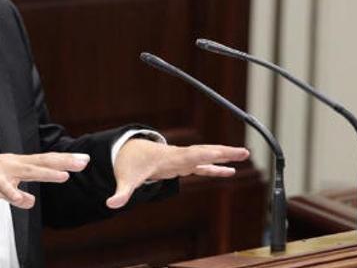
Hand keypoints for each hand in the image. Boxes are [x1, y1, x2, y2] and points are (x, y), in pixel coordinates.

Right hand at [0, 152, 89, 208]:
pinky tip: (25, 200)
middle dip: (64, 161)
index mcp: (22, 164)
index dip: (65, 160)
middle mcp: (17, 163)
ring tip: (64, 176)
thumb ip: (18, 195)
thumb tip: (31, 202)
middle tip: (83, 161)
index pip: (47, 161)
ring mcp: (5, 170)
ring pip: (29, 171)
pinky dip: (14, 193)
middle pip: (44, 161)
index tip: (84, 159)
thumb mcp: (5, 188)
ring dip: (46, 174)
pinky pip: (5, 188)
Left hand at [106, 139, 249, 208]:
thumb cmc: (130, 164)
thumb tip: (111, 205)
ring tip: (245, 154)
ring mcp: (182, 158)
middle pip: (204, 152)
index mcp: (168, 158)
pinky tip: (230, 171)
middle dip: (222, 151)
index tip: (218, 152)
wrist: (129, 152)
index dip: (204, 155)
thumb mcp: (125, 179)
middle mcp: (179, 155)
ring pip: (207, 155)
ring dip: (225, 155)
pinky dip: (216, 167)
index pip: (188, 156)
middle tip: (243, 151)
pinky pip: (204, 165)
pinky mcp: (183, 164)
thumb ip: (121, 193)